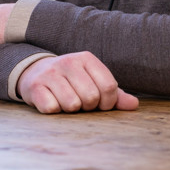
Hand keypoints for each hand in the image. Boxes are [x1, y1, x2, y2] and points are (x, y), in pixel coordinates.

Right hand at [16, 51, 138, 113]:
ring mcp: (50, 73)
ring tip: (64, 101)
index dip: (107, 103)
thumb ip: (114, 94)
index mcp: (87, 58)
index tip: (99, 104)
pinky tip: (51, 101)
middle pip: (91, 98)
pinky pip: (52, 108)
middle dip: (87, 107)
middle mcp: (69, 61)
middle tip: (79, 101)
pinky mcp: (35, 86)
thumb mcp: (93, 82)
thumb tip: (134, 105)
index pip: (109, 87)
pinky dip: (53, 110)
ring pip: (72, 105)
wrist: (35, 73)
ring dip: (70, 110)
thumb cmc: (71, 82)